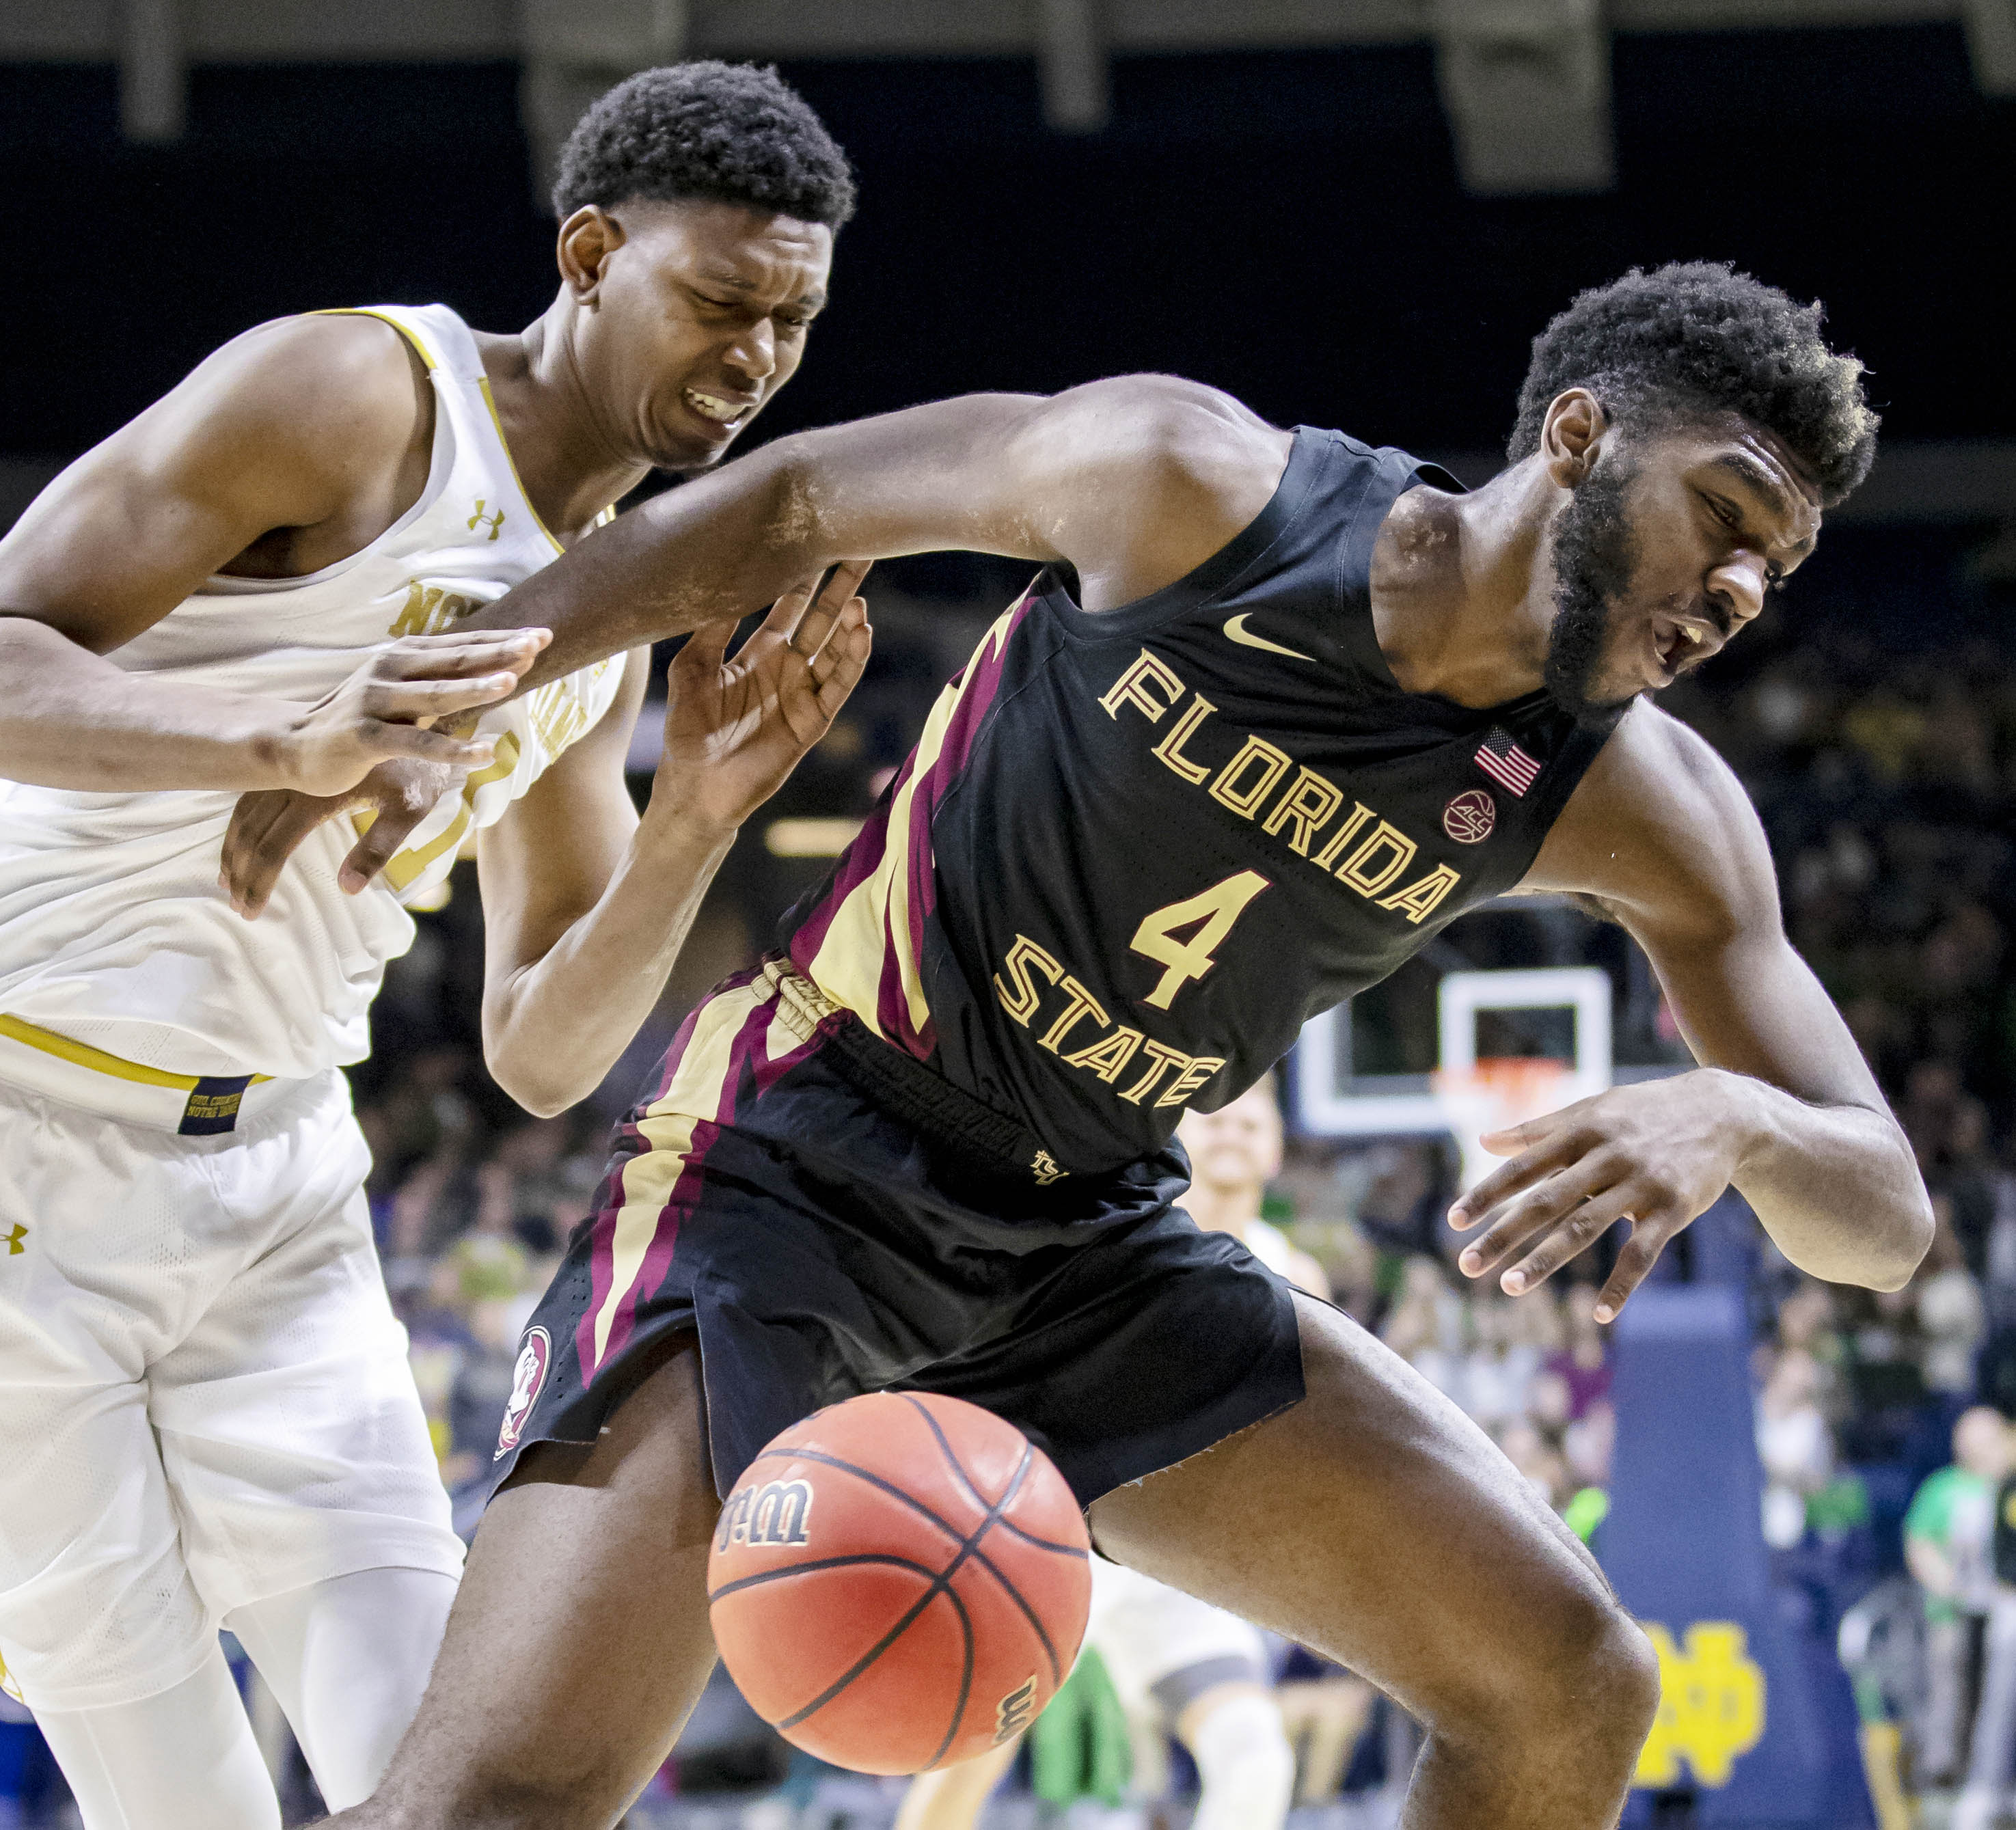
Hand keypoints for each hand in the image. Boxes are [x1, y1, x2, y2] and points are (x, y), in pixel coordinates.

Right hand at [221, 755, 458, 917]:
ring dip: (233, 850)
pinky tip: (238, 843)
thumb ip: (379, 848)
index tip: (252, 910)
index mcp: (317, 793)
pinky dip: (240, 823)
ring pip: (244, 812)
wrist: (418, 722)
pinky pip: (251, 794)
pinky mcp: (291, 762)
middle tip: (238, 907)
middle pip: (252, 832)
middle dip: (240, 873)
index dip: (259, 881)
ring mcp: (288, 768)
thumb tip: (347, 889)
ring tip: (227, 882)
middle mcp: (293, 779)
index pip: (274, 847)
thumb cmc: (418, 771)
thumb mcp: (408, 809)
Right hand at [280, 628, 548, 797]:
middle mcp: (388, 670)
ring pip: (434, 695)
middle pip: (453, 660)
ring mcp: (374, 702)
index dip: (500, 640)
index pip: (459, 645)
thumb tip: (494, 670)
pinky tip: (485, 753)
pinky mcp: (364, 737)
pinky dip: (452, 749)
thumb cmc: (358, 720)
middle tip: (538, 642)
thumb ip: (438, 681)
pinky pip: (416, 744)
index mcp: (401, 657)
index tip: (542, 633)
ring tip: (511, 681)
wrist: (293, 745)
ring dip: (473, 688)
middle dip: (497, 652)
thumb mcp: (399, 693)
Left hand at [653, 562, 873, 834]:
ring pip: (835, 651)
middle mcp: (785, 670)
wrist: (695, 788)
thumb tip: (725, 581)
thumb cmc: (686, 732)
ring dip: (848, 624)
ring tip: (858, 598)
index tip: (817, 542)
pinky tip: (861, 634)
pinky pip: (838, 687)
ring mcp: (802, 695)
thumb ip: (710, 629)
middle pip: (821, 621)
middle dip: (839, 588)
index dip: (803, 578)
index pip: (788, 607)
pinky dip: (852, 661)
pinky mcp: (812, 722)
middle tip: (859, 551)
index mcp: (757, 654)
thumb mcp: (689, 669)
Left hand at [1447, 1070, 1753, 1320]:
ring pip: (1584, 1227)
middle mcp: (1605, 1157)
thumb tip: (1484, 1142)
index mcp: (1579, 1131)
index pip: (1522, 1167)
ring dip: (1545, 1260)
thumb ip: (1536, 1129)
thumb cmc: (1645, 1112)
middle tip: (1467, 1265)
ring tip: (1511, 1287)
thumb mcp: (1591, 1110)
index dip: (1487, 1194)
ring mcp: (1639, 1184)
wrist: (1724, 1113)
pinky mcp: (1672, 1209)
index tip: (1454, 1220)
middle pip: (1544, 1201)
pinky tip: (1599, 1315)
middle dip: (1504, 1234)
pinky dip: (1621, 1285)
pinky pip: (1641, 1253)